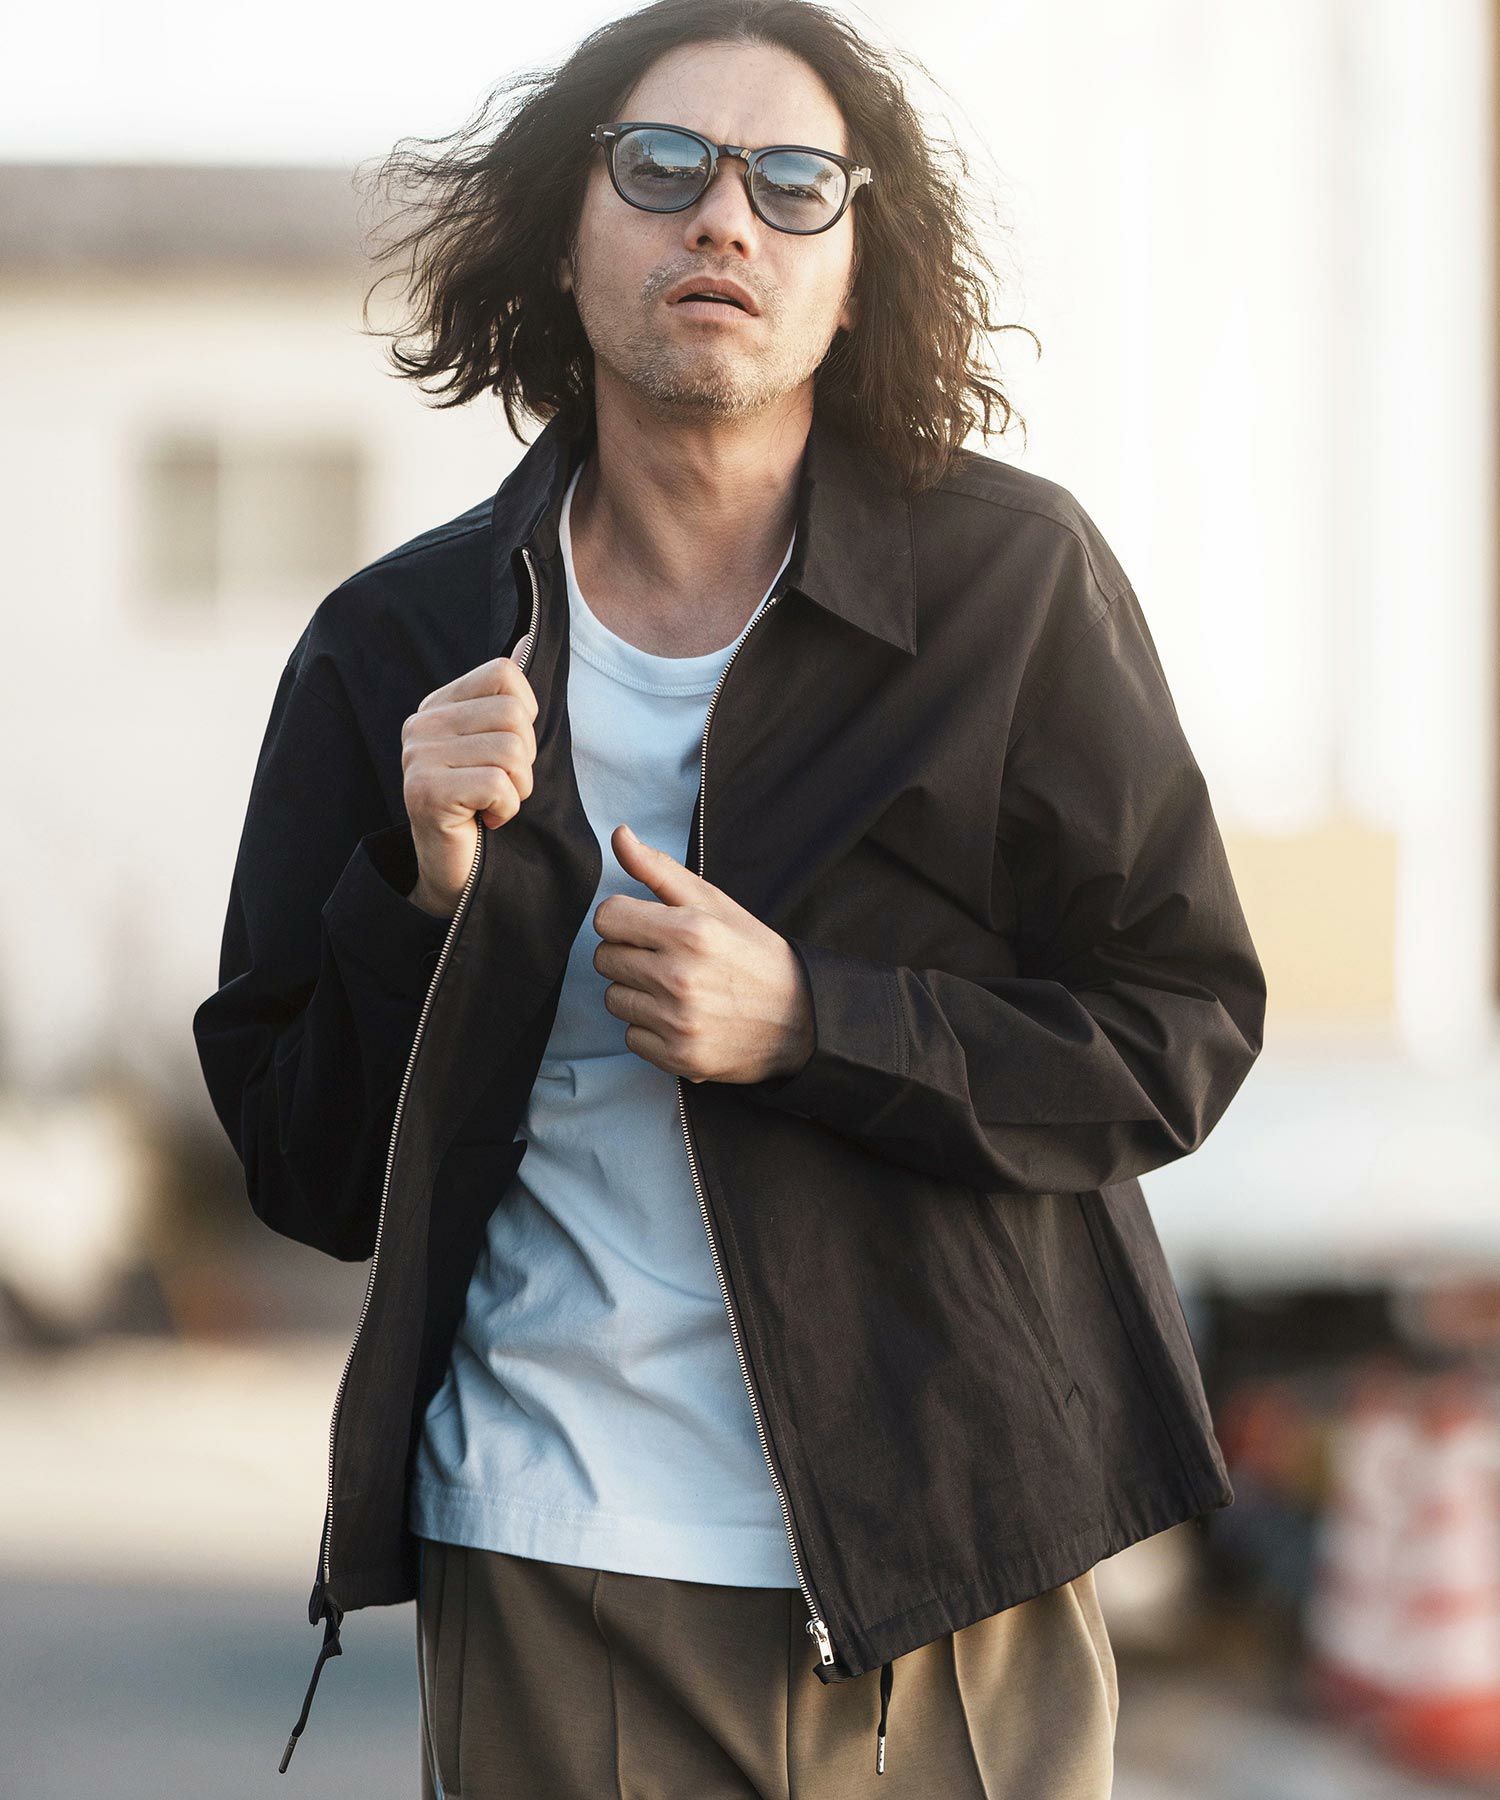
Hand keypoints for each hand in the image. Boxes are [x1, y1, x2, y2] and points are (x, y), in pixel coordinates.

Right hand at [401, 656, 538, 917]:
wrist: (454, 874)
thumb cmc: (482, 808)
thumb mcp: (499, 746)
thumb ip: (508, 697)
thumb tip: (529, 641)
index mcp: (438, 706)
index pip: (505, 674)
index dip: (526, 715)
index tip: (508, 753)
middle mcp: (421, 724)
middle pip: (514, 714)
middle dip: (526, 760)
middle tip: (502, 787)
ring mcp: (417, 756)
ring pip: (511, 750)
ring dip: (518, 787)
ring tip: (493, 804)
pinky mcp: (424, 791)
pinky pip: (498, 784)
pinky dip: (506, 809)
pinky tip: (485, 820)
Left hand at [593, 824, 813, 1084]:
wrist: (800, 1017)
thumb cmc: (752, 952)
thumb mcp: (713, 903)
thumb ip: (659, 869)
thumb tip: (618, 834)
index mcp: (689, 931)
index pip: (607, 918)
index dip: (624, 919)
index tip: (647, 926)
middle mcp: (680, 977)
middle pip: (605, 958)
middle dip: (630, 954)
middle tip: (666, 959)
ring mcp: (678, 1021)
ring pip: (613, 999)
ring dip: (637, 993)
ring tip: (675, 989)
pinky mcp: (679, 1057)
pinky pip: (631, 1037)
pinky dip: (651, 1029)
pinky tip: (681, 1018)